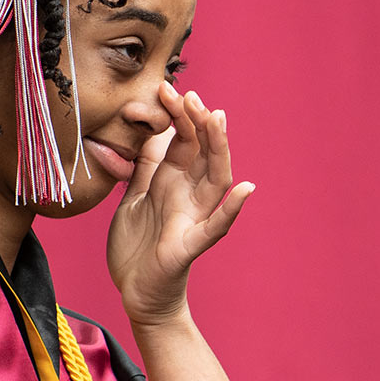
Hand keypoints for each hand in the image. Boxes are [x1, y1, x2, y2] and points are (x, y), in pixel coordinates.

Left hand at [107, 83, 254, 325]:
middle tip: (191, 95)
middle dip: (198, 123)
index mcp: (174, 183)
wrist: (135, 291)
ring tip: (218, 121)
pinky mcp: (189, 247)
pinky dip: (231, 208)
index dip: (180, 117)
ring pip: (215, 180)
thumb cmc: (136, 246)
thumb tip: (154, 131)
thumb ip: (147, 167)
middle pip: (203, 154)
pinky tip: (244, 188)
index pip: (184, 143)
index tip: (170, 89)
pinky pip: (215, 227)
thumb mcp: (135, 197)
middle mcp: (190, 197)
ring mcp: (194, 220)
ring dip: (219, 150)